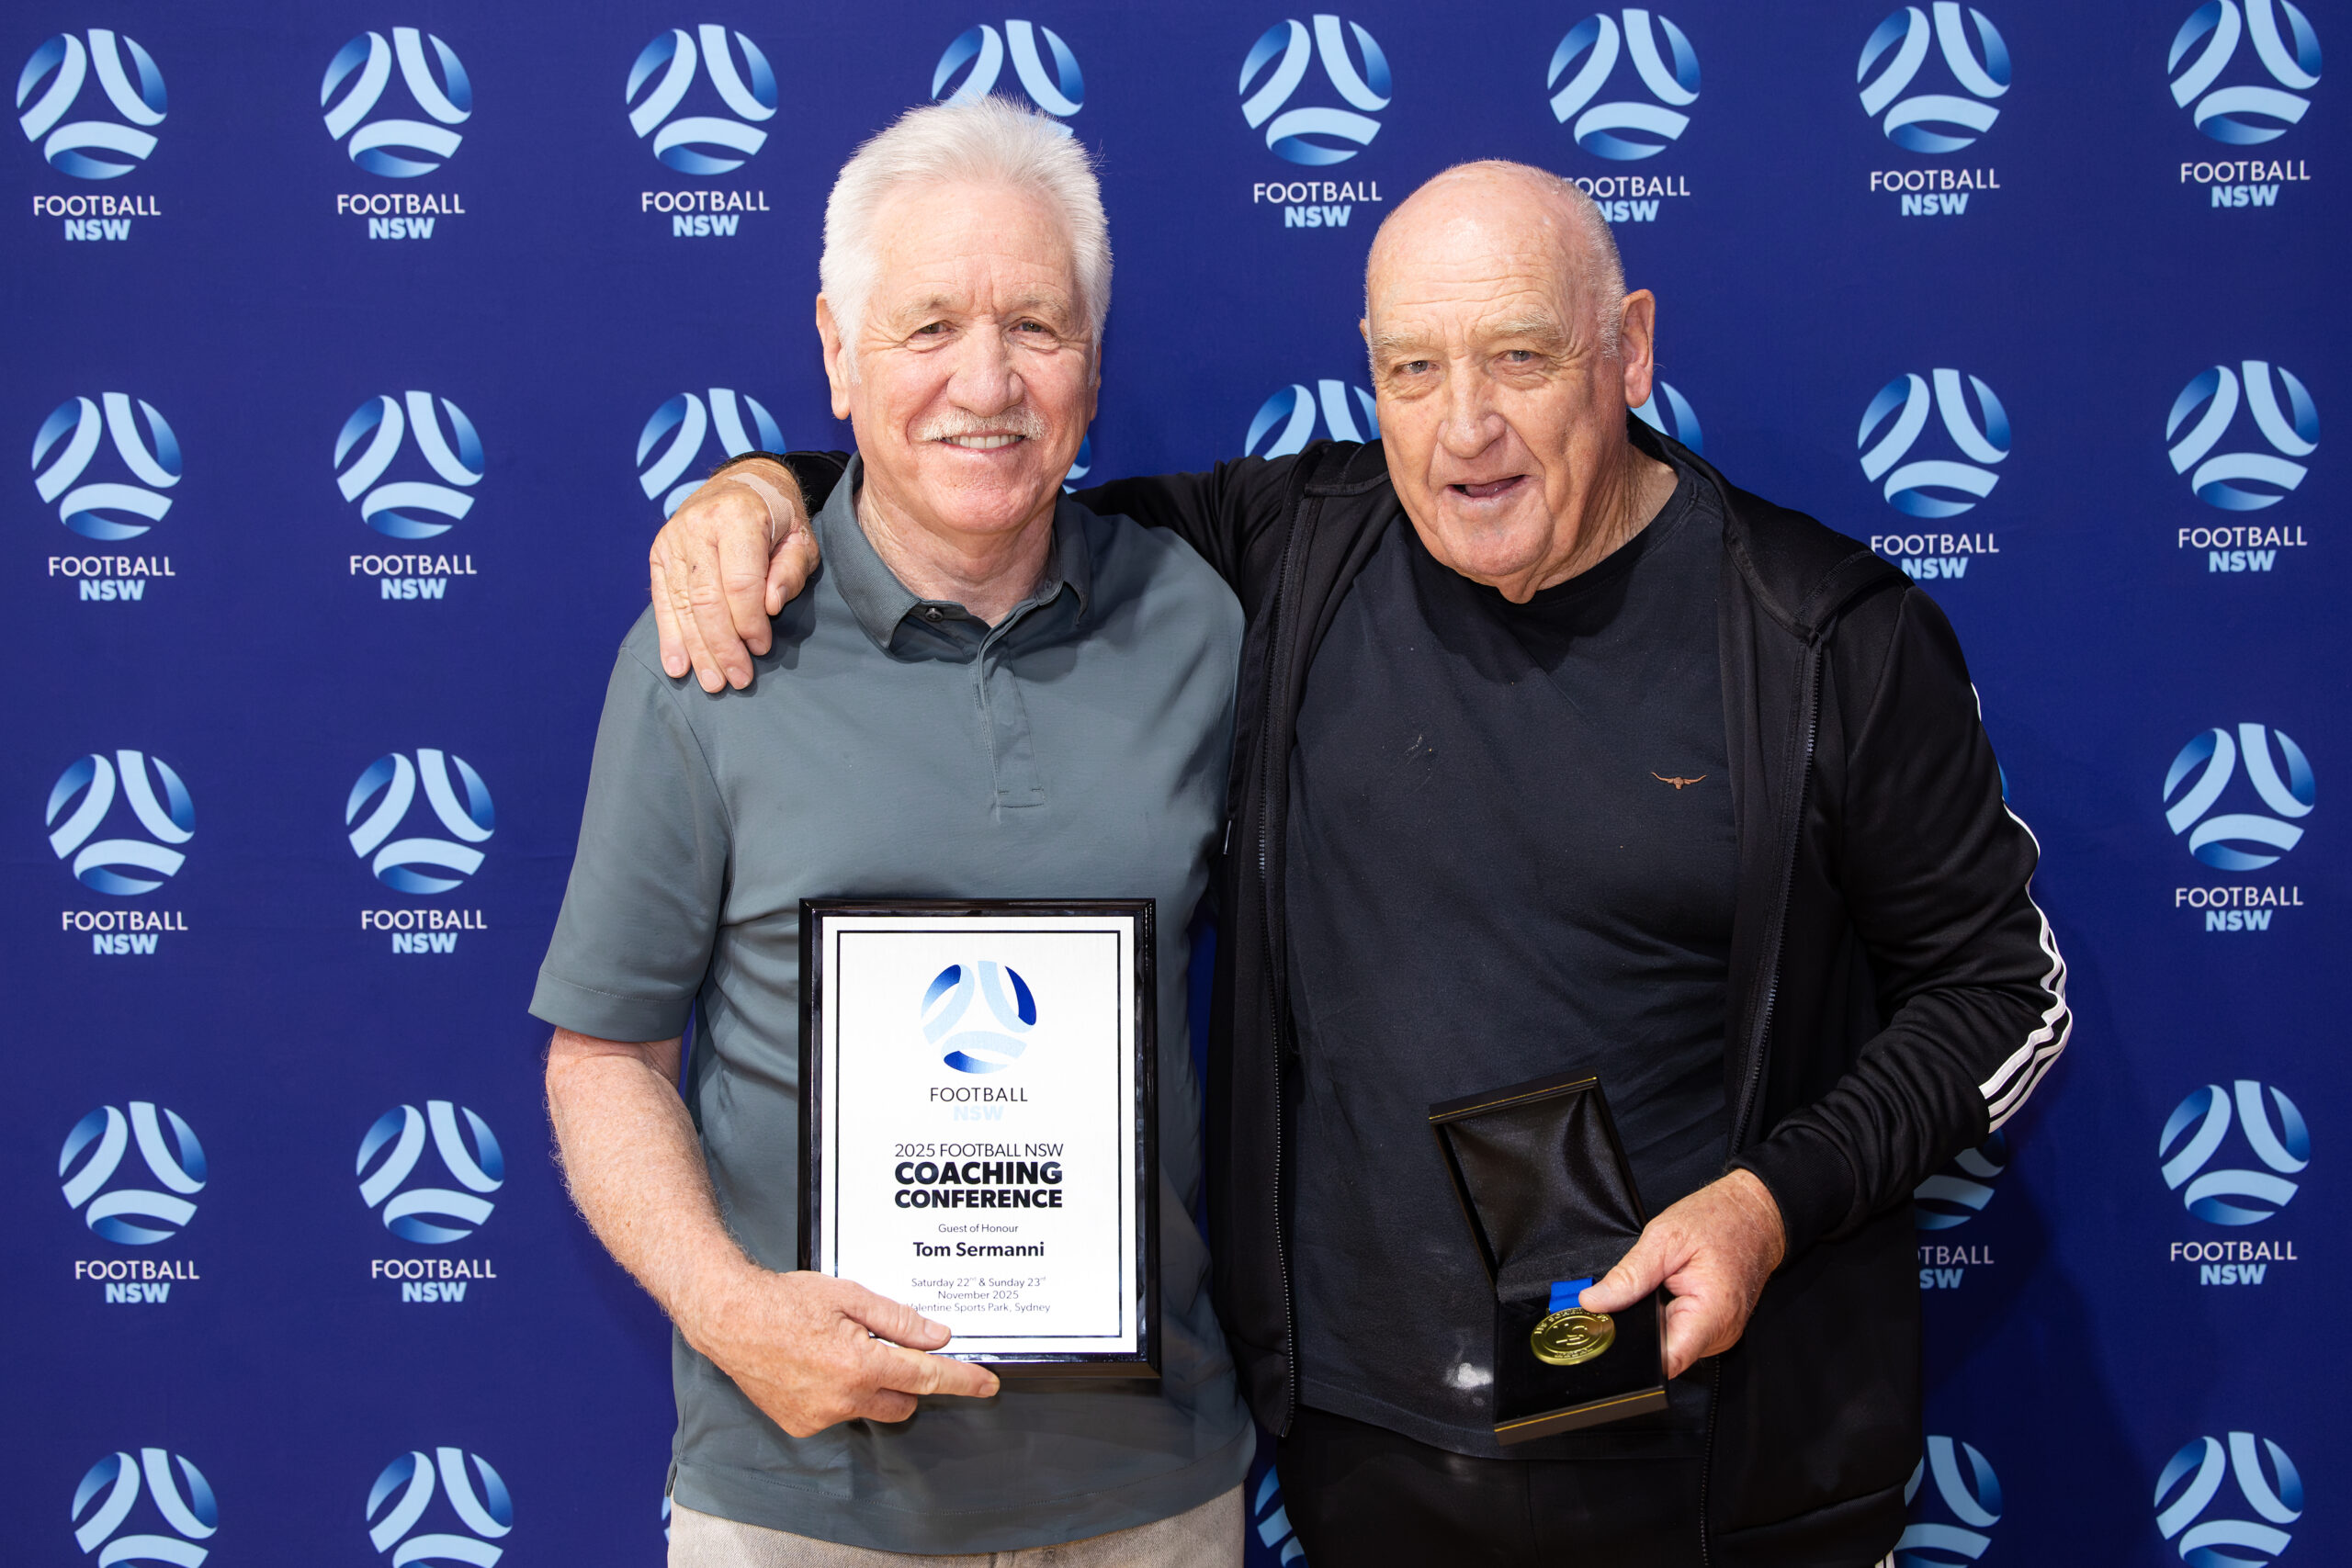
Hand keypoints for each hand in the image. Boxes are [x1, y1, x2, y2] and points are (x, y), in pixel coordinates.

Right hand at [648, 459, 819, 692]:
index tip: (761, 649)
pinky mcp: (658, 553)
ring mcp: (673, 539)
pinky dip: (670, 637)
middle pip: (707, 600)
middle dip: (723, 646)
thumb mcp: (802, 537)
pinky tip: (677, 666)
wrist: (742, 480)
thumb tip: (769, 607)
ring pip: (684, 606)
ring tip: (712, 682)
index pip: (740, 583)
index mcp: (738, 516)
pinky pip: (663, 601)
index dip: (750, 622)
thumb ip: (791, 571)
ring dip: (698, 650)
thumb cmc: (779, 516)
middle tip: (737, 680)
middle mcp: (698, 525)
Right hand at [684, 1267, 999, 1437]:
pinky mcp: (801, 1425)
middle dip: (907, 1379)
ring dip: (872, 1388)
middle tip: (887, 1348)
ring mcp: (821, 1417)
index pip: (927, 1378)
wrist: (729, 1318)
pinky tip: (818, 1367)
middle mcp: (844, 1398)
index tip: (987, 1385)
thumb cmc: (785, 1301)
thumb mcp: (850, 1296)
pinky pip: (840, 1414)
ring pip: (871, 1409)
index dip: (962, 1380)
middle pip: (904, 1401)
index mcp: (861, 1364)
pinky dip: (841, 1395)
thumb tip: (938, 1337)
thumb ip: (898, 1320)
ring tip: (841, 1352)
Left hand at [1580, 1168, 1785, 1379]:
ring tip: (1661, 1286)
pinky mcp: (1716, 1329)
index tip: (1612, 1334)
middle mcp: (1721, 1333)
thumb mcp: (1664, 1238)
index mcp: (1712, 1313)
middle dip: (1641, 1330)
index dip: (1635, 1354)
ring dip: (1656, 1321)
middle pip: (1664, 1352)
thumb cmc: (1719, 1220)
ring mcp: (1721, 1334)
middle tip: (1635, 1293)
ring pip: (1671, 1343)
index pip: (1668, 1361)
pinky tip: (1672, 1291)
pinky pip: (1683, 1332)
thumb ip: (1629, 1275)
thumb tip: (1594, 1301)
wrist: (1755, 1214)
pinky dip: (1669, 1316)